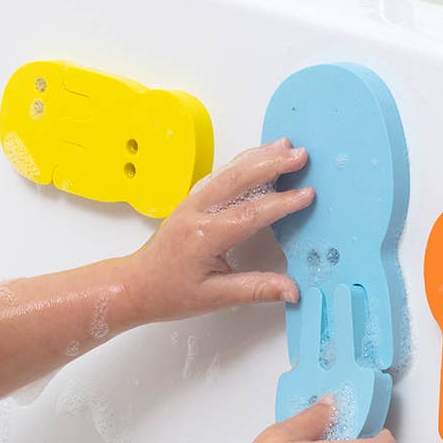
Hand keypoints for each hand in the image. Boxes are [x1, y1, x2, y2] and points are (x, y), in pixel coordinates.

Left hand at [125, 139, 314, 322]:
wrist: (136, 285)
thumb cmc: (170, 292)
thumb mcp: (215, 297)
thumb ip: (256, 290)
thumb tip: (292, 290)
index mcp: (205, 235)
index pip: (251, 213)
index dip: (282, 203)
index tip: (307, 194)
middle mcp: (197, 212)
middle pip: (239, 179)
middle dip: (272, 163)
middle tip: (300, 155)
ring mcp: (192, 202)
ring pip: (228, 171)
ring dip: (258, 156)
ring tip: (284, 145)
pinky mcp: (191, 201)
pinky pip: (219, 175)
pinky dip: (241, 162)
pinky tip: (255, 156)